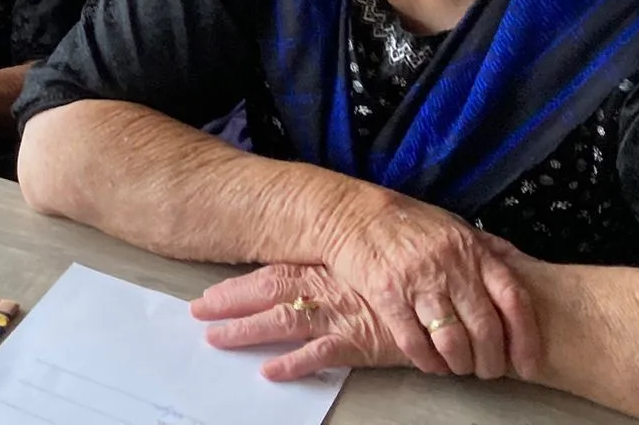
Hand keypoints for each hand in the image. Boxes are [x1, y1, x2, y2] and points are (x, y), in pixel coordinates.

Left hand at [193, 263, 399, 378]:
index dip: (238, 285)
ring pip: (284, 322)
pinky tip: (270, 372)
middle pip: (268, 293)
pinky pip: (320, 355)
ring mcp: (340, 315)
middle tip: (197, 313)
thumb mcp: (362, 266)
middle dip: (230, 304)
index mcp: (324, 268)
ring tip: (217, 339)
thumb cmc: (400, 277)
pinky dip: (294, 364)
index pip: (272, 274)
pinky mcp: (358, 342)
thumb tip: (299, 277)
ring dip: (248, 331)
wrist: (441, 293)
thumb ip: (333, 270)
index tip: (209, 294)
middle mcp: (326, 289)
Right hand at [315, 187, 535, 379]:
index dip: (526, 339)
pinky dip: (427, 362)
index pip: (513, 300)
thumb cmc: (408, 224)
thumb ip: (486, 249)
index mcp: (472, 250)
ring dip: (460, 364)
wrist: (353, 214)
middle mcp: (450, 266)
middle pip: (485, 329)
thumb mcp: (454, 227)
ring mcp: (418, 280)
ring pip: (452, 341)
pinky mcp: (387, 295)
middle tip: (488, 371)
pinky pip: (414, 342)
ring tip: (460, 367)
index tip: (528, 364)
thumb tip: (520, 267)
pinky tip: (431, 363)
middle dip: (491, 361)